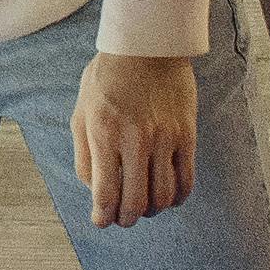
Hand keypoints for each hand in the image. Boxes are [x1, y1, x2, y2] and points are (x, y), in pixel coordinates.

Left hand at [70, 51, 197, 228]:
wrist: (147, 48)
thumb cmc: (107, 79)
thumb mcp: (82, 112)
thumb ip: (85, 153)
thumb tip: (94, 191)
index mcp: (103, 132)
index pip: (104, 190)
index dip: (102, 215)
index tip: (100, 222)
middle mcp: (135, 139)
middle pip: (135, 200)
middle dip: (126, 218)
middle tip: (122, 220)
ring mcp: (164, 139)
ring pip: (163, 196)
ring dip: (152, 210)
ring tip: (144, 209)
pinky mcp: (187, 136)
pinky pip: (186, 180)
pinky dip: (177, 198)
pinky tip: (168, 198)